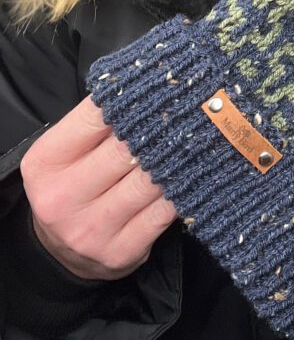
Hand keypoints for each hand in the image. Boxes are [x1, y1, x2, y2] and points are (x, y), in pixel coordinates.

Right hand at [20, 96, 176, 279]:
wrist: (62, 252)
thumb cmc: (73, 184)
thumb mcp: (68, 152)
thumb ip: (98, 123)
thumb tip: (149, 87)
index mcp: (47, 162)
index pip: (95, 119)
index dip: (132, 102)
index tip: (162, 89)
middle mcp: (62, 197)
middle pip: (125, 151)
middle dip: (160, 130)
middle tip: (191, 111)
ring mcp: (91, 229)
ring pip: (148, 182)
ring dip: (178, 160)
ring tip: (199, 138)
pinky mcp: (120, 251)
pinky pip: (162, 213)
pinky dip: (182, 190)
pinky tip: (193, 174)